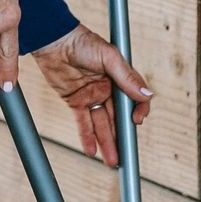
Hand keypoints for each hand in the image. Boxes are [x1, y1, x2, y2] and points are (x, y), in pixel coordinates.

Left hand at [33, 24, 152, 166]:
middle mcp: (108, 89)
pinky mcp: (75, 101)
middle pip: (118, 117)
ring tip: (112, 161)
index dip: (138, 112)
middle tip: (126, 156)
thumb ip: (127, 78)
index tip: (136, 122)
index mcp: (120, 77)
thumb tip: (147, 96)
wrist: (54, 40)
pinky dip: (87, 137)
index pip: (134, 100)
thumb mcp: (109, 57)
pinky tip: (92, 152)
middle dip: (122, 137)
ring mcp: (92, 96)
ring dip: (107, 142)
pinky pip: (84, 122)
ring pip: (102, 124)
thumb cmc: (83, 41)